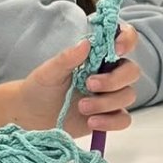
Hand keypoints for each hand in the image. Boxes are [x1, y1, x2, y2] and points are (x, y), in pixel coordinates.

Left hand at [0, 23, 141, 133]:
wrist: (31, 115)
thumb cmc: (40, 88)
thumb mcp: (49, 72)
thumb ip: (67, 58)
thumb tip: (86, 43)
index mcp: (97, 57)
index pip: (124, 40)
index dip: (127, 40)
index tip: (117, 49)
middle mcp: (109, 74)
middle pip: (131, 71)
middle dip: (114, 80)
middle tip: (89, 85)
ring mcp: (110, 96)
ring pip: (128, 95)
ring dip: (106, 102)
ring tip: (82, 108)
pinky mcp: (109, 117)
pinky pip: (123, 119)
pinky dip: (111, 122)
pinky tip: (92, 122)